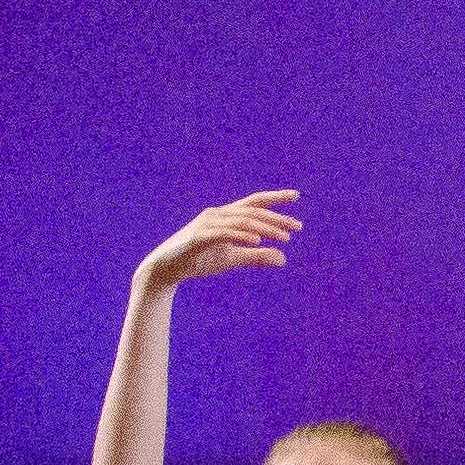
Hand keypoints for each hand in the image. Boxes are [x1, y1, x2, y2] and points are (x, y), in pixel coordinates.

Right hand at [137, 191, 300, 293]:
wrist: (166, 269)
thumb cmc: (199, 260)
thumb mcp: (232, 259)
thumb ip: (256, 256)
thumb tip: (283, 258)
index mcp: (226, 216)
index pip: (253, 203)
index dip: (274, 197)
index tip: (296, 195)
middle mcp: (217, 215)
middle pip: (252, 212)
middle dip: (276, 218)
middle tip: (297, 227)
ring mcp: (206, 224)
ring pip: (241, 221)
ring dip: (265, 228)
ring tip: (284, 237)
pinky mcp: (198, 237)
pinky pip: (223, 233)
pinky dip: (240, 235)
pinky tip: (256, 240)